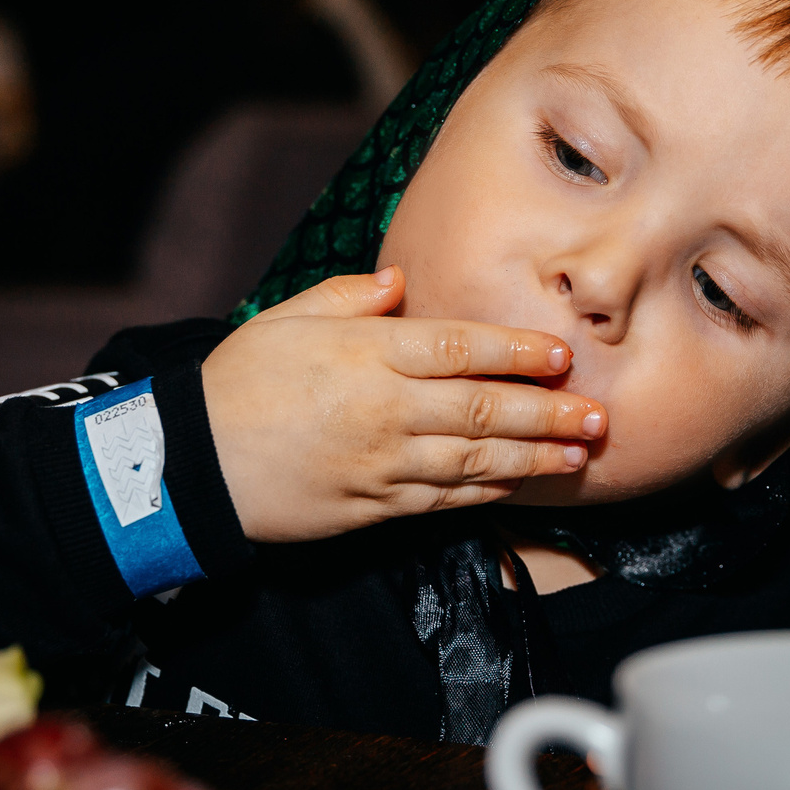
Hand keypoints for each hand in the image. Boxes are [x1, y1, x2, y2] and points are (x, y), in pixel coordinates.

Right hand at [202, 268, 606, 542]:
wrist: (191, 464)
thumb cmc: (238, 383)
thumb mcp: (285, 320)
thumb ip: (347, 299)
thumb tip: (399, 282)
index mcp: (367, 355)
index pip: (460, 347)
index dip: (517, 351)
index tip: (561, 354)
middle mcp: (384, 410)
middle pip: (484, 409)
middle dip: (549, 413)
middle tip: (599, 415)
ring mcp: (382, 464)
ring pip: (475, 460)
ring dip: (534, 458)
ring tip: (580, 454)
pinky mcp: (372, 507)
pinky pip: (443, 498)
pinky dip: (487, 491)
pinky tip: (519, 484)